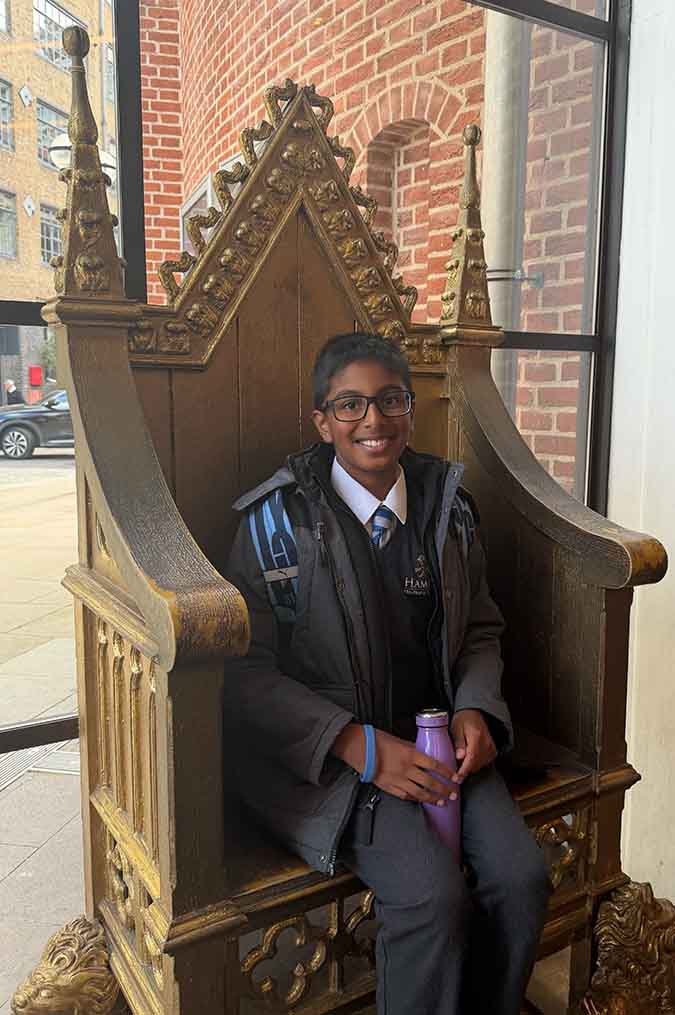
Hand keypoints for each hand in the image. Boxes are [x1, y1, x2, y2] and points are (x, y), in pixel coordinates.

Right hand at [332, 724, 456, 804]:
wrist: (360, 749)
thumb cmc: (379, 741)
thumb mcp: (400, 741)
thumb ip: (413, 749)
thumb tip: (424, 754)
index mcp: (411, 755)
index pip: (434, 765)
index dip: (447, 772)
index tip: (455, 777)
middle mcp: (407, 769)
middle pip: (430, 782)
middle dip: (444, 789)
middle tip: (454, 793)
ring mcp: (398, 780)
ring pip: (420, 793)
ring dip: (433, 798)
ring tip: (442, 801)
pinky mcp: (390, 787)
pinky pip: (406, 796)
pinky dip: (416, 799)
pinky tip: (422, 801)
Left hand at [450, 709, 496, 782]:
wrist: (474, 713)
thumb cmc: (463, 720)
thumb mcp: (456, 728)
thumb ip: (459, 742)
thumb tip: (460, 757)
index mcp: (476, 737)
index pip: (471, 758)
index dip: (463, 770)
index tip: (456, 778)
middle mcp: (487, 743)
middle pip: (476, 764)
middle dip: (464, 770)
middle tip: (453, 770)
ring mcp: (491, 747)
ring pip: (480, 765)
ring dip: (470, 767)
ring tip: (460, 762)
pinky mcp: (493, 751)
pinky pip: (484, 763)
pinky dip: (476, 764)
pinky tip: (469, 760)